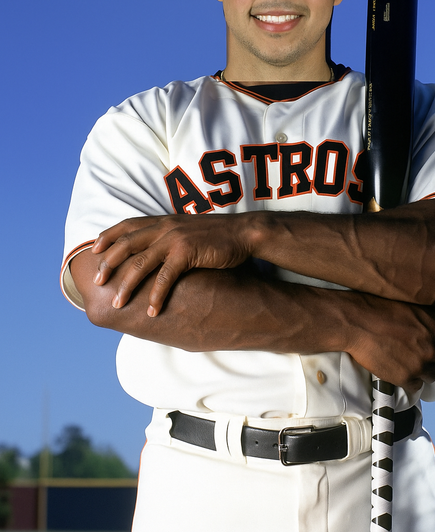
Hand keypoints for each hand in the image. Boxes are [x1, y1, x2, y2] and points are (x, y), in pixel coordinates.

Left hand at [91, 214, 253, 315]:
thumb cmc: (216, 235)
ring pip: (140, 263)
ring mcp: (174, 239)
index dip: (109, 236)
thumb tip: (153, 251)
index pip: (127, 225)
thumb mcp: (187, 230)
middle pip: (127, 245)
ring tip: (117, 304)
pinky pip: (165, 277)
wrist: (243, 233)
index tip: (94, 250)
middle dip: (109, 264)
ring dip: (127, 285)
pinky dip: (156, 295)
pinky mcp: (187, 252)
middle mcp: (164, 227)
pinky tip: (151, 311)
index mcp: (162, 221)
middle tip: (97, 282)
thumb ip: (168, 236)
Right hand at [342, 295, 434, 392]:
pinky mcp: (406, 377)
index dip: (431, 338)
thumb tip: (432, 320)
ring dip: (421, 370)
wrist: (356, 322)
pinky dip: (408, 381)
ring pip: (431, 374)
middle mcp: (433, 345)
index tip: (420, 338)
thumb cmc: (377, 307)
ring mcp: (420, 363)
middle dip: (428, 354)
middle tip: (412, 351)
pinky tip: (398, 372)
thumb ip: (426, 314)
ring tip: (407, 365)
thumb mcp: (409, 302)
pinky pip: (415, 386)